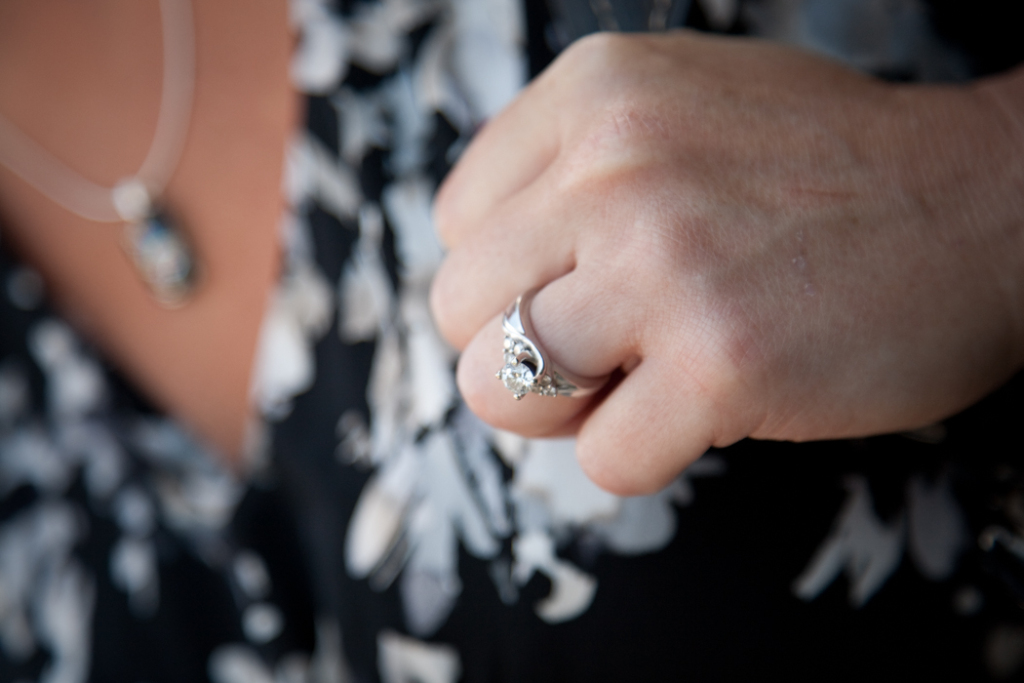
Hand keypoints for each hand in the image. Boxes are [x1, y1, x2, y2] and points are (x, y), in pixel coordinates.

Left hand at [430, 31, 1023, 494]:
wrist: (981, 202)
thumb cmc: (823, 167)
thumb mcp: (678, 103)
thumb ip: (566, 165)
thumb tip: (481, 263)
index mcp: (594, 93)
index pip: (455, 224)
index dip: (510, 276)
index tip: (575, 284)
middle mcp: (612, 168)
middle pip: (458, 311)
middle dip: (518, 349)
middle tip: (600, 348)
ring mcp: (664, 266)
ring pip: (497, 390)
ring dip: (561, 411)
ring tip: (635, 383)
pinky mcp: (721, 364)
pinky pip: (604, 460)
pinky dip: (643, 454)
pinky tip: (702, 410)